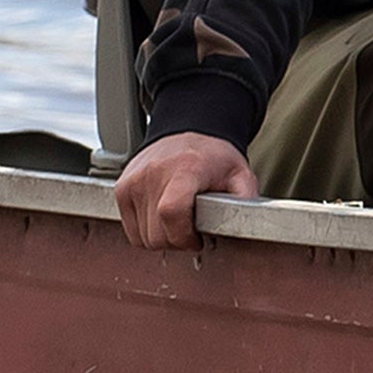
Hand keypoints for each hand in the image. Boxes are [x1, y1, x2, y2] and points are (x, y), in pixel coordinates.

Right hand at [115, 132, 249, 249]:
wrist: (188, 131)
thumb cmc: (213, 157)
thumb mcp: (240, 176)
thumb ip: (245, 201)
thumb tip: (251, 225)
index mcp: (185, 169)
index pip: (171, 213)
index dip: (184, 237)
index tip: (197, 239)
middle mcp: (154, 173)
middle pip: (156, 234)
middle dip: (177, 241)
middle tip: (191, 230)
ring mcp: (134, 181)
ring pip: (142, 238)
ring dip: (162, 238)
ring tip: (177, 221)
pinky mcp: (122, 189)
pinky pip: (131, 231)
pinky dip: (146, 232)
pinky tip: (161, 218)